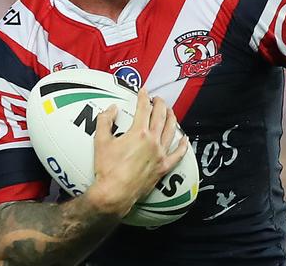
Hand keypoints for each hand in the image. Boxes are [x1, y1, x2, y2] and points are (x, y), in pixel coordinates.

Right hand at [86, 88, 188, 217]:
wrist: (114, 193)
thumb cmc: (107, 169)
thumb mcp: (100, 141)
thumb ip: (105, 121)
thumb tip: (110, 109)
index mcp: (139, 133)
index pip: (144, 108)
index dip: (144, 97)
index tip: (144, 91)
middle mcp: (153, 141)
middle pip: (160, 116)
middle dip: (160, 104)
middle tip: (157, 99)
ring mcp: (160, 154)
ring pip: (171, 131)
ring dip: (171, 119)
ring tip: (170, 112)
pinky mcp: (162, 168)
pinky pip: (177, 155)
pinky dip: (182, 146)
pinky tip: (184, 140)